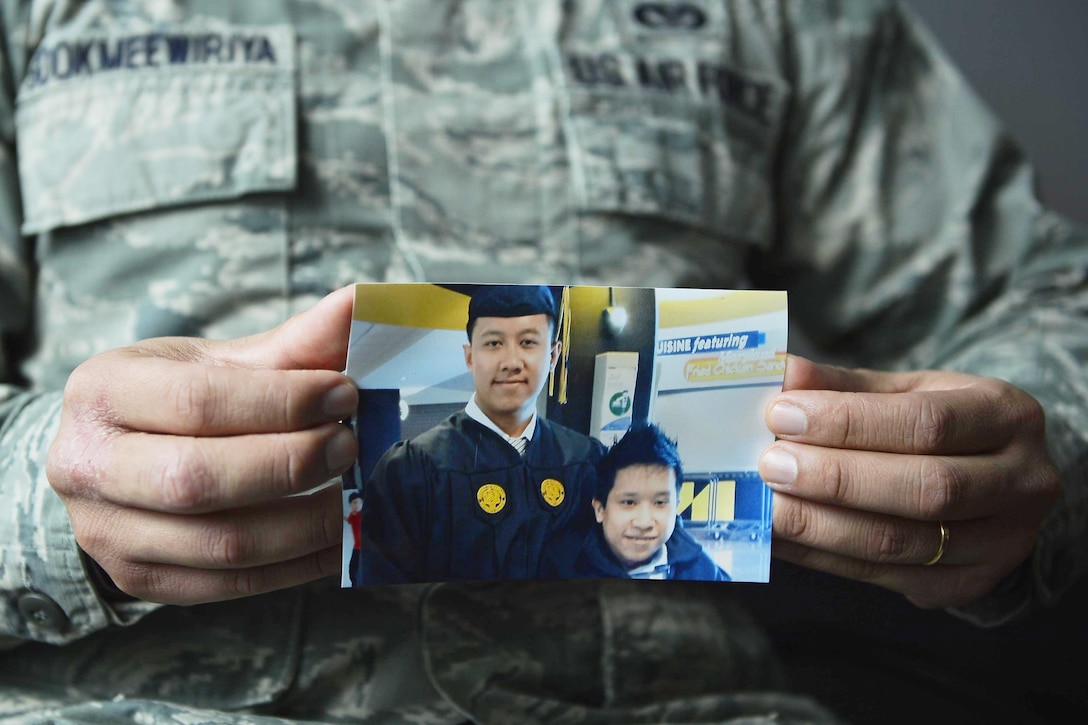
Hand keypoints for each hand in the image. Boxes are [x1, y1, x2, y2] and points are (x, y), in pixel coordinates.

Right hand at [47, 287, 358, 604]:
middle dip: (290, 464)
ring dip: (306, 523)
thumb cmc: (174, 399)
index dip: (281, 400)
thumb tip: (362, 305)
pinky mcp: (140, 581)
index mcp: (101, 392)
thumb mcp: (218, 360)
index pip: (197, 401)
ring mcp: (107, 534)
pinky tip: (341, 537)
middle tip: (352, 445)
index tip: (346, 392)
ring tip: (356, 494)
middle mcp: (87, 467)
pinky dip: (299, 565)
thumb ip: (292, 342)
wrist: (114, 457)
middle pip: (197, 480)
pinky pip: (232, 586)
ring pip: (220, 544)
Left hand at [759, 355, 1059, 608]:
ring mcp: (1002, 544)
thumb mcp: (906, 393)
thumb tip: (785, 372)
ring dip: (821, 526)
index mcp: (1007, 417)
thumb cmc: (938, 428)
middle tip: (770, 464)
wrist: (991, 485)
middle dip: (835, 478)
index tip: (782, 414)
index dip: (850, 421)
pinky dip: (821, 556)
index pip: (927, 422)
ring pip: (902, 543)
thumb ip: (845, 386)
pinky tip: (778, 537)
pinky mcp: (967, 586)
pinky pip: (883, 576)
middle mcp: (1021, 483)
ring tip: (765, 506)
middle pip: (924, 489)